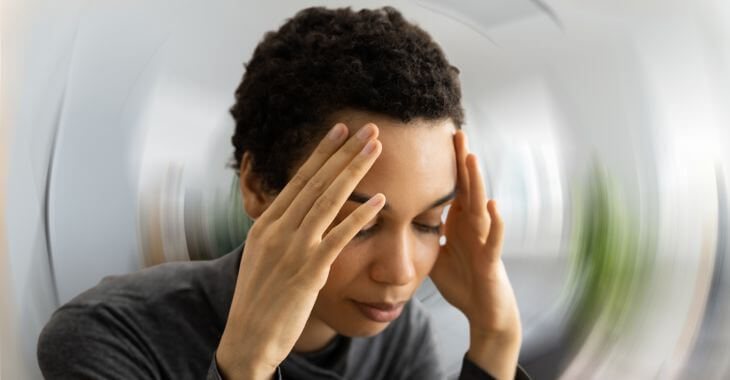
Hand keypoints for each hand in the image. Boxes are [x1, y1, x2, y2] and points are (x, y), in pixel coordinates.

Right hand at [216, 123, 384, 379]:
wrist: (247, 339)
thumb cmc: (258, 300)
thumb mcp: (262, 257)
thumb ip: (281, 233)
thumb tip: (300, 214)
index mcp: (266, 224)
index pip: (299, 179)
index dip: (322, 152)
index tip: (341, 130)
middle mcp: (277, 230)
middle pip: (317, 182)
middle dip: (345, 152)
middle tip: (369, 128)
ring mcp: (292, 249)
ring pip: (329, 200)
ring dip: (355, 172)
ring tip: (376, 149)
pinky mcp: (308, 271)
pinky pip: (339, 238)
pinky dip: (360, 217)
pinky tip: (381, 202)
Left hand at [429, 130, 520, 377]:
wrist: (483, 310)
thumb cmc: (462, 280)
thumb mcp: (435, 253)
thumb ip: (422, 233)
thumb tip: (395, 218)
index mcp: (459, 222)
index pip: (451, 187)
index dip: (444, 165)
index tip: (435, 137)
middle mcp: (473, 225)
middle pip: (467, 188)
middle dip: (461, 161)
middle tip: (456, 132)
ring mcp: (484, 240)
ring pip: (481, 206)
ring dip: (477, 182)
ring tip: (472, 157)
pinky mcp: (491, 260)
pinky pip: (494, 239)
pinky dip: (496, 222)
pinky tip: (493, 205)